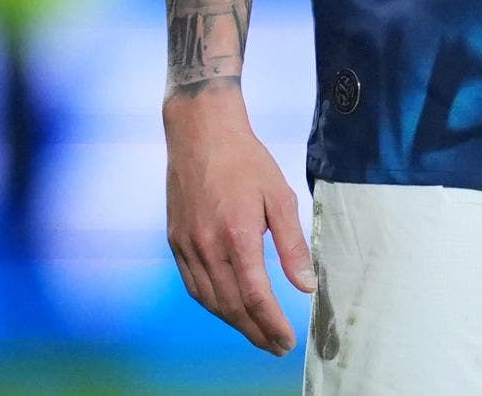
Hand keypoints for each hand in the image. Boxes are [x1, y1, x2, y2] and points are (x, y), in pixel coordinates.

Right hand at [164, 86, 315, 353]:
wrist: (200, 133)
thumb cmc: (245, 161)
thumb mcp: (279, 196)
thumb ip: (292, 244)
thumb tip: (306, 285)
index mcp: (237, 235)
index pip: (256, 296)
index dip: (272, 324)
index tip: (287, 341)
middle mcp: (207, 246)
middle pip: (232, 306)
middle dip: (256, 332)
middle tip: (276, 347)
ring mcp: (187, 246)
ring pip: (210, 300)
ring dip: (235, 323)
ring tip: (257, 335)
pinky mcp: (176, 241)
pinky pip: (194, 285)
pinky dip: (213, 304)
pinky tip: (228, 309)